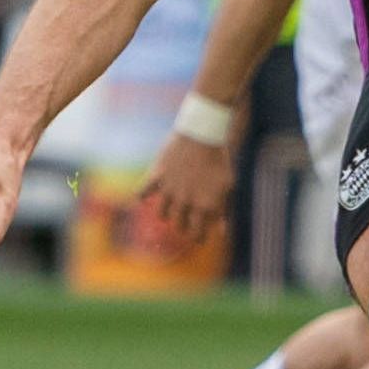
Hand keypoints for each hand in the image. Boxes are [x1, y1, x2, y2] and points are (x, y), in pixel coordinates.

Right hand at [141, 129, 232, 247]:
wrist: (203, 132)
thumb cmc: (219, 159)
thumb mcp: (227, 185)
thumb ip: (224, 209)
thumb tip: (221, 233)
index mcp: (205, 205)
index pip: (197, 233)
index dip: (198, 237)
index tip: (198, 235)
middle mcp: (185, 200)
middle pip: (178, 226)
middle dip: (183, 227)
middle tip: (186, 222)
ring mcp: (170, 188)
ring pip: (162, 214)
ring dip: (167, 214)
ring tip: (172, 208)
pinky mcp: (157, 175)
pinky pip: (142, 192)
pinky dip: (142, 196)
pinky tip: (145, 197)